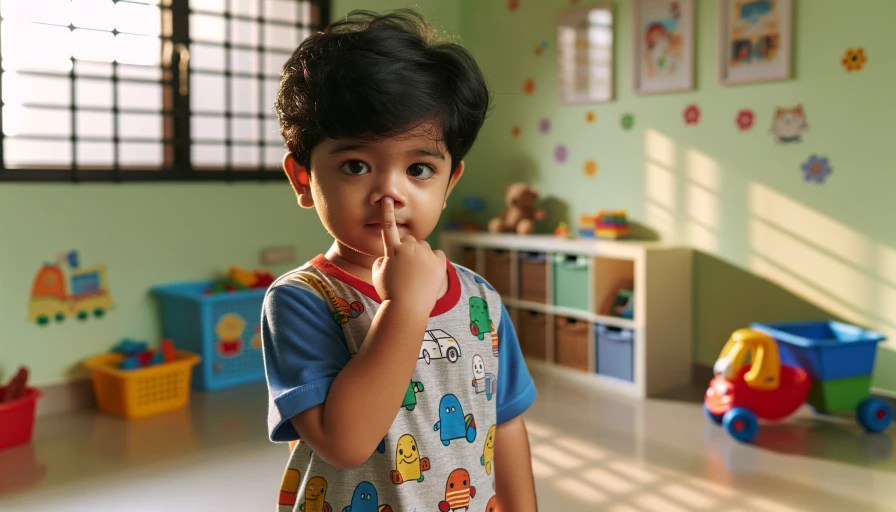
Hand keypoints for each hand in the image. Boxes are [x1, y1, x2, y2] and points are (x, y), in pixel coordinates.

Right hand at [372, 197, 446, 311]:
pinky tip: (428, 275)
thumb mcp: (376, 275)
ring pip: (424, 248)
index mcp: (393, 249)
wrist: (407, 309)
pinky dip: (434, 261)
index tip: (387, 199)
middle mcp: (410, 247)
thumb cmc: (389, 293)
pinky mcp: (439, 262)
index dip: (387, 212)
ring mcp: (425, 254)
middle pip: (410, 241)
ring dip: (420, 256)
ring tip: (416, 276)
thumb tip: (389, 256)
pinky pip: (437, 255)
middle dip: (408, 250)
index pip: (388, 227)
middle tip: (405, 269)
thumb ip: (382, 260)